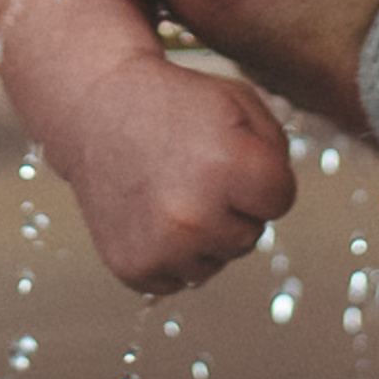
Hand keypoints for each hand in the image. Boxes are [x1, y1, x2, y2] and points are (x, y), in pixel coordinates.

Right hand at [57, 52, 294, 295]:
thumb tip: (277, 204)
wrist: (97, 106)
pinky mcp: (135, 269)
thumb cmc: (176, 101)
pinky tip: (154, 211)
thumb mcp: (238, 100)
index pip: (281, 199)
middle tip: (197, 167)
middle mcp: (195, 216)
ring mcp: (162, 248)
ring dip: (205, 233)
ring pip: (217, 261)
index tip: (234, 154)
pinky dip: (173, 252)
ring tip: (174, 187)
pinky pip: (180, 278)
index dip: (262, 174)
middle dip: (234, 205)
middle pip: (251, 234)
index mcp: (227, 167)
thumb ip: (275, 151)